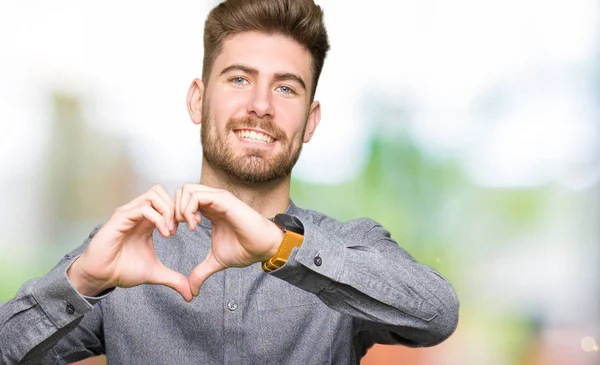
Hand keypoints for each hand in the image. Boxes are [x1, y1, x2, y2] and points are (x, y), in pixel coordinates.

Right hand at [67, 185, 192, 301]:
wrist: (102, 277)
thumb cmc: (122, 270)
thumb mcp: (155, 273)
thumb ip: (174, 279)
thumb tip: (190, 294)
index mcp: (147, 221)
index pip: (167, 201)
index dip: (182, 211)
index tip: (191, 228)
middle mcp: (138, 214)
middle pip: (162, 193)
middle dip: (177, 208)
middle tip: (183, 227)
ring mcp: (129, 214)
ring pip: (154, 195)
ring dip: (168, 211)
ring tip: (171, 231)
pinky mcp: (120, 218)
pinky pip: (144, 208)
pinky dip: (159, 218)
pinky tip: (165, 234)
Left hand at [174, 184, 283, 295]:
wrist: (264, 248)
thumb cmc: (245, 249)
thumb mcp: (216, 261)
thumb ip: (201, 272)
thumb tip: (192, 290)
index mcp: (209, 210)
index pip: (182, 200)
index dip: (172, 216)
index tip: (173, 234)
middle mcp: (212, 201)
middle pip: (181, 191)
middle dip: (171, 210)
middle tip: (175, 230)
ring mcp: (218, 198)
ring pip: (186, 190)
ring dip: (179, 209)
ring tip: (187, 227)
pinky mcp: (224, 200)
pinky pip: (197, 196)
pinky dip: (188, 210)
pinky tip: (194, 226)